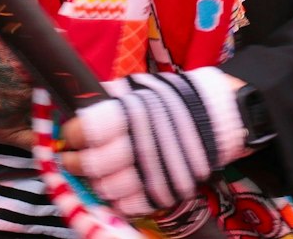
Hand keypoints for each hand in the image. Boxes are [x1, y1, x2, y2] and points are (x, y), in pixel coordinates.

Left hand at [57, 68, 247, 215]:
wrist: (221, 115)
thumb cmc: (176, 98)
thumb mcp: (141, 88)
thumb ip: (110, 98)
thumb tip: (79, 108)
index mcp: (130, 113)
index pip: (86, 130)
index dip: (72, 135)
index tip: (71, 135)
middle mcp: (139, 143)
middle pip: (92, 164)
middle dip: (75, 163)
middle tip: (71, 159)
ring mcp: (152, 171)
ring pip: (107, 188)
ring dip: (96, 183)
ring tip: (97, 173)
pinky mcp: (164, 191)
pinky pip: (129, 205)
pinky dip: (118, 200)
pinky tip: (118, 187)